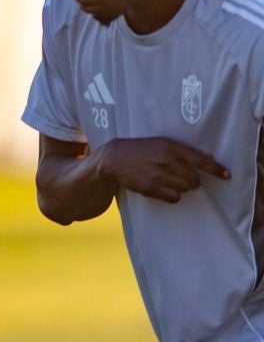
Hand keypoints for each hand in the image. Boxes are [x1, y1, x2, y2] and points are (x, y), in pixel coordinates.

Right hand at [97, 137, 228, 202]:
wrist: (115, 158)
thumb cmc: (142, 149)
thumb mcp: (163, 144)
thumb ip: (185, 151)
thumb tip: (209, 157)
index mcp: (171, 148)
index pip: (200, 160)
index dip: (215, 169)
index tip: (226, 175)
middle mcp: (165, 162)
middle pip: (194, 179)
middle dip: (194, 181)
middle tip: (189, 180)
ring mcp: (157, 176)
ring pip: (184, 189)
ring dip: (183, 188)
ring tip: (173, 183)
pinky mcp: (149, 188)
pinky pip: (173, 198)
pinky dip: (174, 196)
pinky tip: (167, 190)